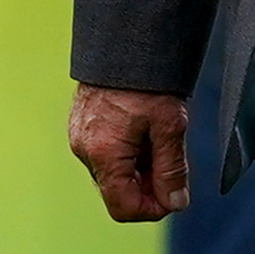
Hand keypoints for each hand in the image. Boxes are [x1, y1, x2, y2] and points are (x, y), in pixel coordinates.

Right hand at [72, 83, 192, 222]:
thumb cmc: (147, 82)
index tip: (175, 194)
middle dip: (148, 187)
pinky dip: (127, 155)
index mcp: (104, 154)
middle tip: (172, 162)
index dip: (153, 209)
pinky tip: (143, 132)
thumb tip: (175, 203)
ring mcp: (79, 139)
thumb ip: (172, 170)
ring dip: (139, 169)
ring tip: (159, 140)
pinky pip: (105, 156)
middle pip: (118, 192)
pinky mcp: (81, 128)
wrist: (123, 44)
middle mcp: (84, 151)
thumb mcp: (170, 127)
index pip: (123, 208)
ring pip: (113, 174)